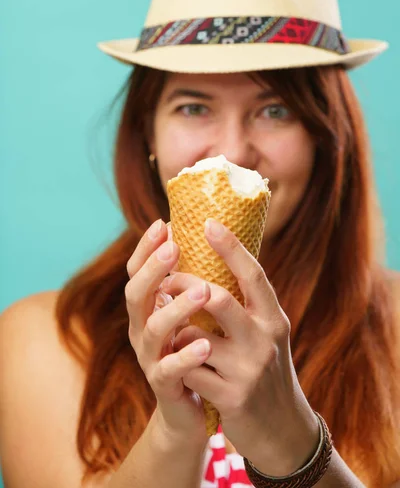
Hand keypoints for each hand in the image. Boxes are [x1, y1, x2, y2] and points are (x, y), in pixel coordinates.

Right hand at [125, 219, 211, 444]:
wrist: (194, 408)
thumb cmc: (196, 350)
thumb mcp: (191, 314)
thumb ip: (192, 282)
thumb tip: (211, 234)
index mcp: (149, 308)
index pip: (137, 272)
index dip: (146, 248)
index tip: (164, 224)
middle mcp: (142, 329)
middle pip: (136, 294)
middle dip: (154, 268)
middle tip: (175, 247)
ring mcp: (150, 358)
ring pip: (152, 329)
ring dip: (176, 307)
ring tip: (203, 291)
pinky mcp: (164, 386)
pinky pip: (169, 370)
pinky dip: (186, 355)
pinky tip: (206, 344)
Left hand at [160, 218, 319, 475]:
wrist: (280, 429)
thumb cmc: (263, 369)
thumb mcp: (265, 333)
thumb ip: (246, 303)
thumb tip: (217, 259)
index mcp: (273, 318)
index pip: (253, 274)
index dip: (231, 247)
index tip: (208, 223)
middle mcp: (264, 339)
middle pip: (218, 299)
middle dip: (184, 285)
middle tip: (165, 279)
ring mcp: (248, 370)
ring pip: (195, 335)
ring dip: (176, 329)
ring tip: (172, 329)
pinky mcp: (231, 397)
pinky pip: (188, 368)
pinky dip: (177, 361)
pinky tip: (180, 363)